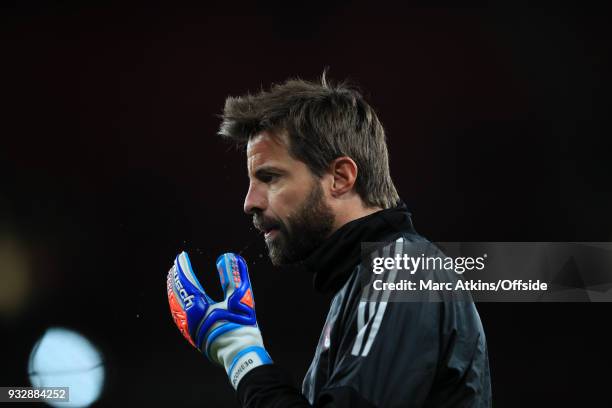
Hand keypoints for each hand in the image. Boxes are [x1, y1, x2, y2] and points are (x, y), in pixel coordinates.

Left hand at [166, 251, 271, 387]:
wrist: (240, 352)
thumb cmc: (241, 326)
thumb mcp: (240, 298)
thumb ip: (235, 277)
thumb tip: (230, 258)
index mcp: (198, 309)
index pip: (186, 282)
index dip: (183, 268)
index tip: (181, 256)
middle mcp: (188, 318)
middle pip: (176, 293)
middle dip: (176, 277)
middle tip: (176, 264)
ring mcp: (188, 327)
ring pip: (175, 304)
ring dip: (174, 288)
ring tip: (175, 277)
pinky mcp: (191, 333)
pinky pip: (178, 313)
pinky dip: (176, 301)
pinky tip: (179, 299)